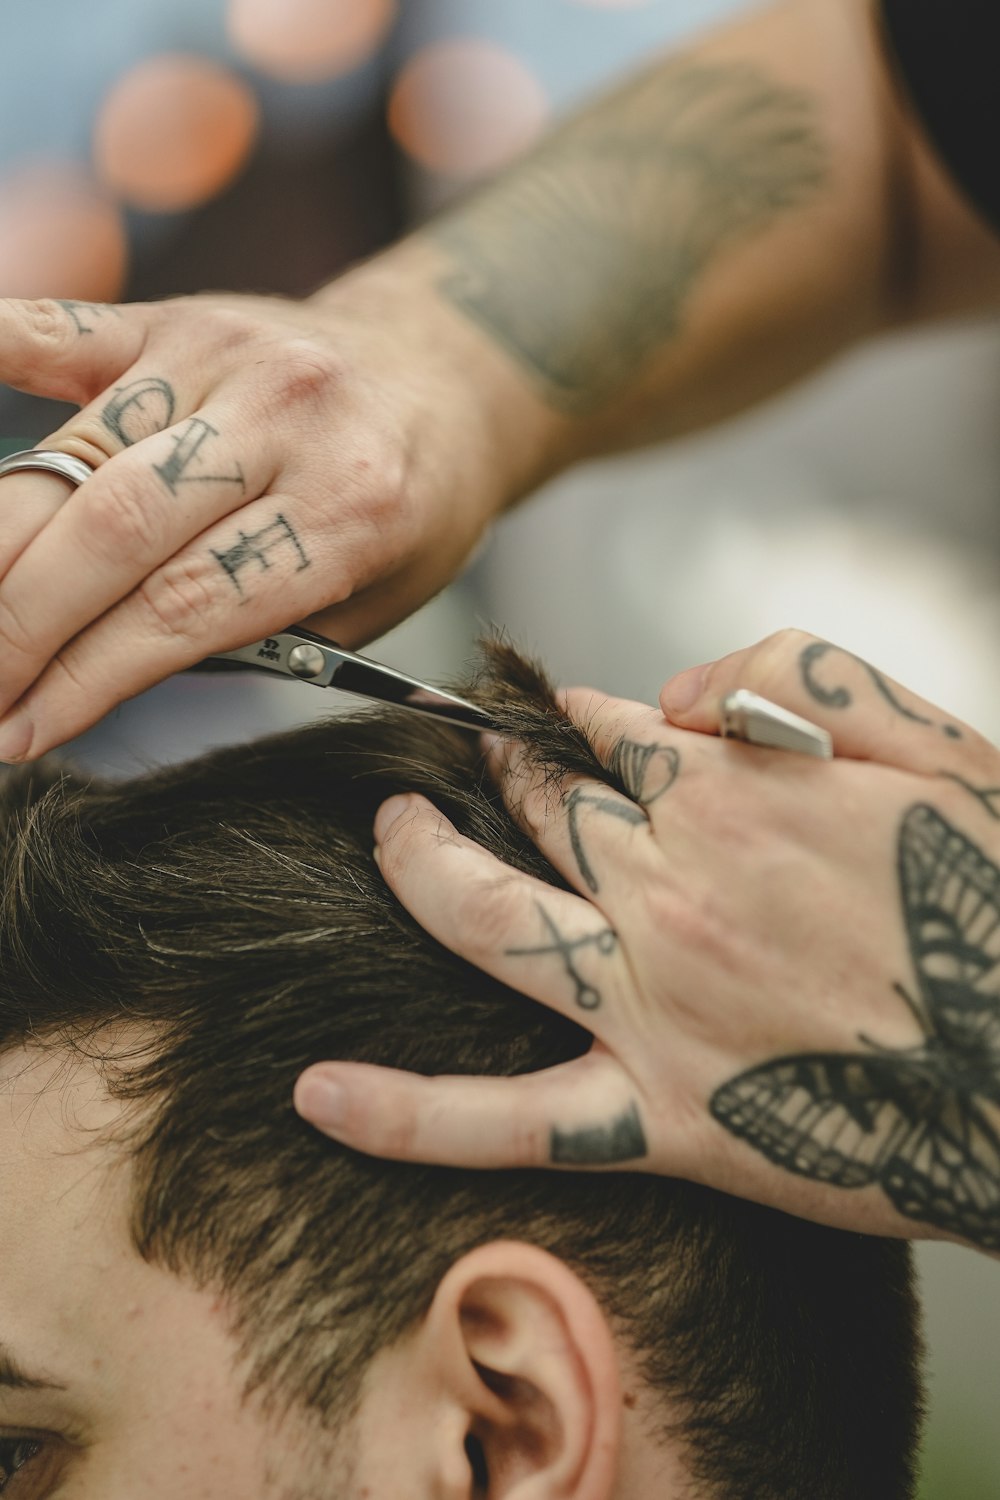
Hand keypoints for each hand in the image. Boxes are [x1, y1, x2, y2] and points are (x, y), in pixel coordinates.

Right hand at [0, 251, 561, 758]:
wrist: (447, 375)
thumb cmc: (406, 509)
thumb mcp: (365, 602)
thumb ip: (243, 634)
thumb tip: (89, 669)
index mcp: (351, 510)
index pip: (185, 608)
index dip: (87, 677)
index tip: (18, 731)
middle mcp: (286, 419)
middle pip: (113, 528)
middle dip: (20, 623)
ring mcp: (225, 355)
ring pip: (76, 454)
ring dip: (0, 546)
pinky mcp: (178, 316)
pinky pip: (62, 329)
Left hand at [296, 630, 999, 1251]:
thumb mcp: (939, 739)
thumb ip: (801, 675)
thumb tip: (676, 691)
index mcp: (731, 795)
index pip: (605, 728)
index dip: (571, 714)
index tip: (556, 716)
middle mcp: (667, 889)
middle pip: (538, 805)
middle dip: (501, 769)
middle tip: (478, 760)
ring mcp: (652, 1004)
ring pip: (484, 917)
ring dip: (418, 869)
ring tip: (385, 834)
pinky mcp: (661, 1114)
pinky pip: (506, 1117)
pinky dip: (406, 1113)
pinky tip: (317, 1093)